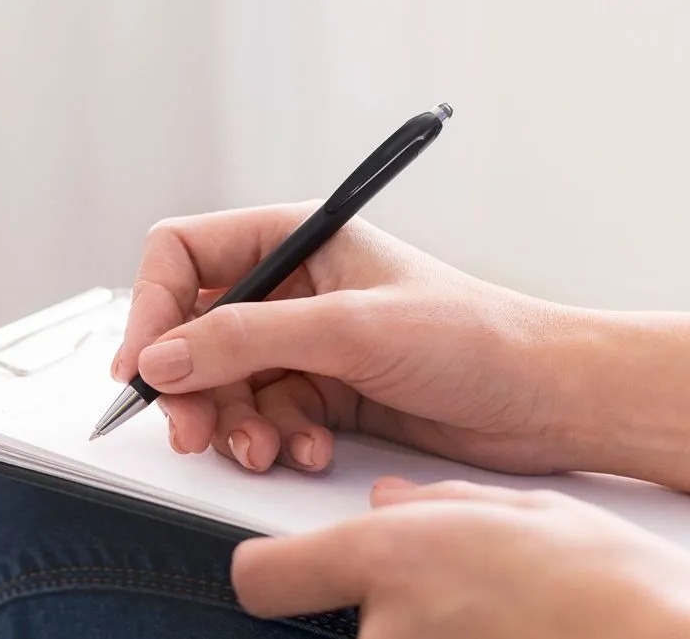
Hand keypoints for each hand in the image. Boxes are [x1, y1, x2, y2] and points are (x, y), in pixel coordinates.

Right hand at [111, 203, 577, 474]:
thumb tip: (161, 358)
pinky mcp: (320, 393)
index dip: (151, 309)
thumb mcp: (350, 329)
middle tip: (193, 432)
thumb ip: (247, 339)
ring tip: (266, 450)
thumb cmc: (474, 337)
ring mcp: (302, 343)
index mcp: (293, 239)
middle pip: (190, 331)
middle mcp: (288, 288)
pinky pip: (261, 419)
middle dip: (190, 386)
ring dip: (234, 425)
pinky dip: (275, 442)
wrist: (546, 400)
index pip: (182, 257)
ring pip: (221, 384)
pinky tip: (312, 451)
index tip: (143, 366)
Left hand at [233, 479, 689, 638]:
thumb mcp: (515, 510)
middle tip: (450, 597)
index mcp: (386, 557)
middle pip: (331, 620)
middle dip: (380, 607)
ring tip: (493, 617)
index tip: (281, 570)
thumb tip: (391, 502)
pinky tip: (504, 635)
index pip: (257, 577)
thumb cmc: (605, 579)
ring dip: (425, 633)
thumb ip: (433, 506)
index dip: (267, 572)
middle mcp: (381, 623)